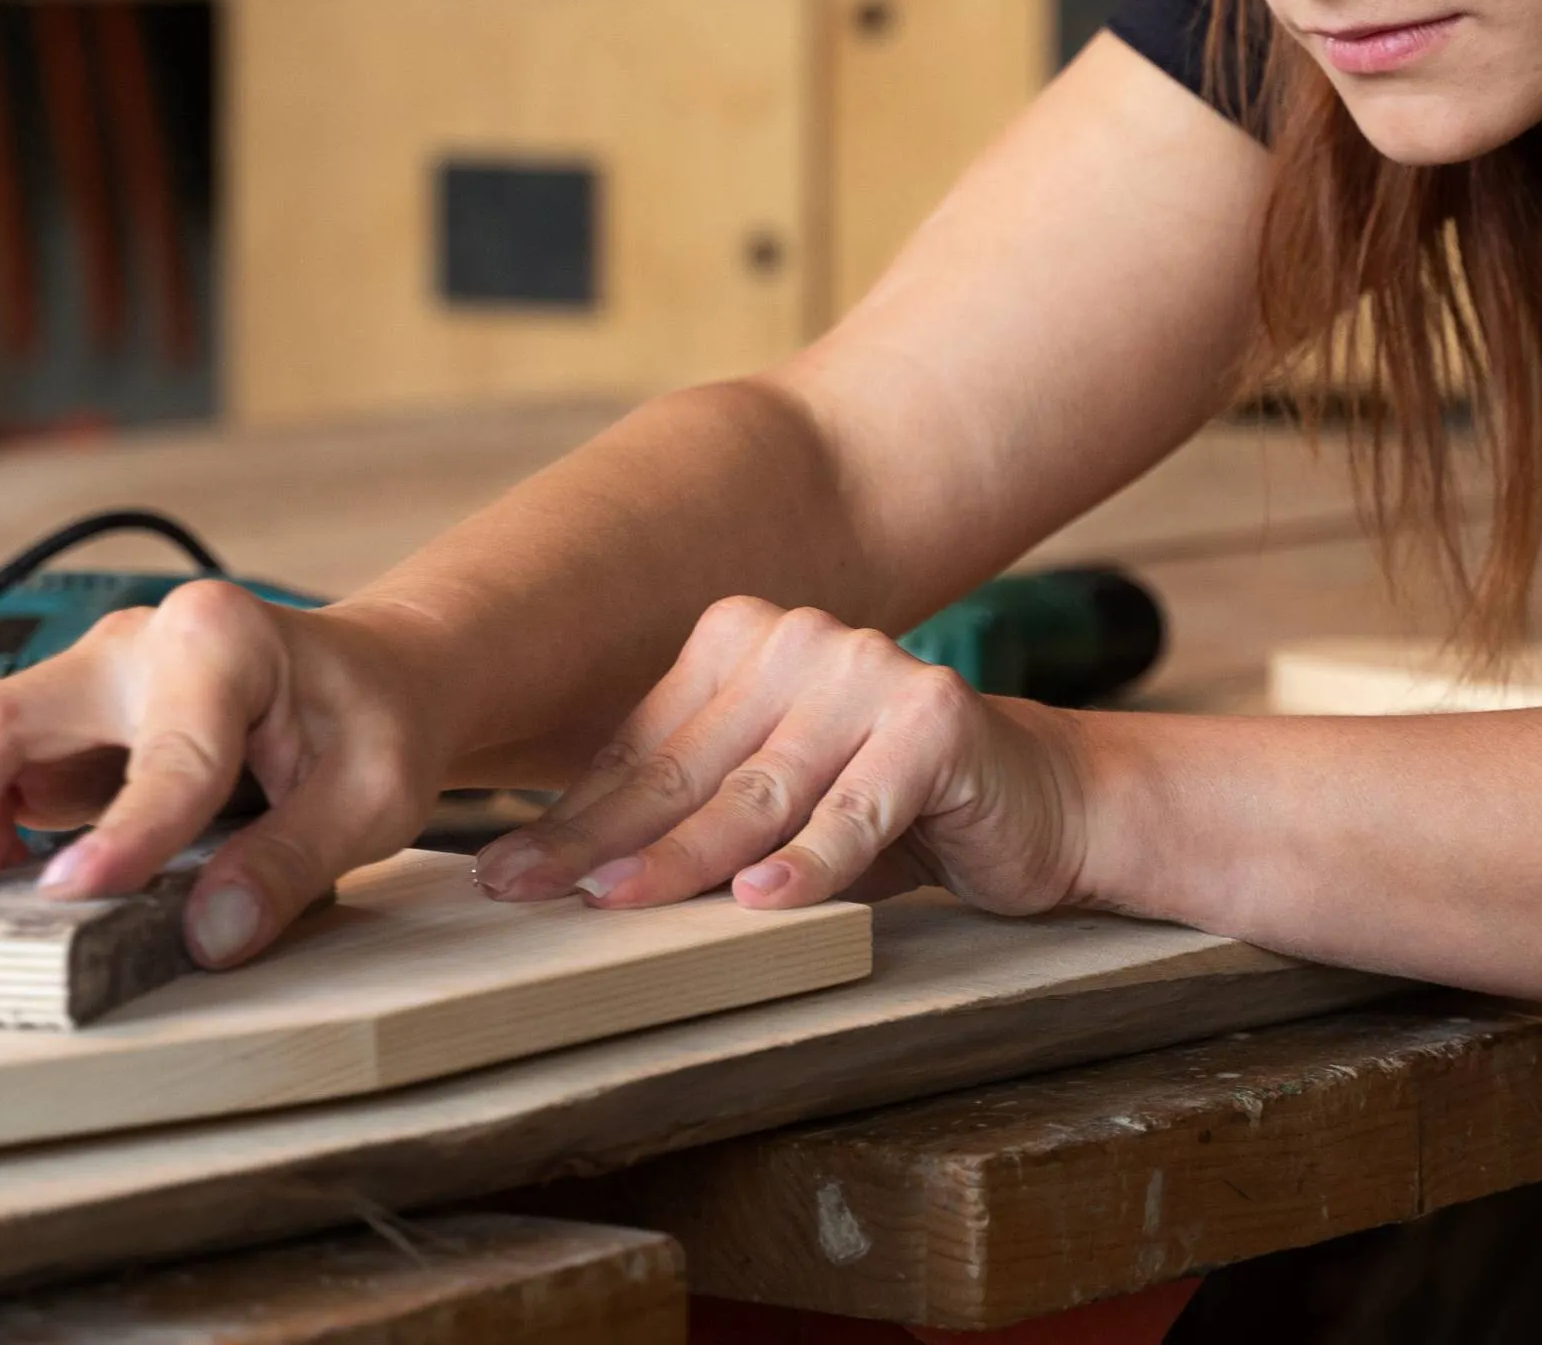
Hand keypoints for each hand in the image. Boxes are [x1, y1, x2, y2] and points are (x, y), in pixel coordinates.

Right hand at [0, 585, 447, 968]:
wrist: (372, 676)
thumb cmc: (375, 721)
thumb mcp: (374, 794)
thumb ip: (295, 862)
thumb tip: (209, 937)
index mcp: (221, 642)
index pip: (166, 754)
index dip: (123, 832)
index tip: (70, 896)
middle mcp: (131, 647)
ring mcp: (85, 682)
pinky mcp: (64, 725)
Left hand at [471, 597, 1091, 915]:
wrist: (1034, 804)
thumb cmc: (883, 811)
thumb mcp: (772, 804)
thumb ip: (691, 808)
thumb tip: (558, 866)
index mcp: (747, 639)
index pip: (645, 744)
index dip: (575, 816)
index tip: (506, 872)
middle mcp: (802, 639)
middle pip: (688, 767)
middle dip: (604, 840)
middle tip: (531, 892)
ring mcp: (870, 669)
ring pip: (760, 790)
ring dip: (685, 857)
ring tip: (618, 903)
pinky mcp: (935, 717)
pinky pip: (857, 809)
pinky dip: (809, 863)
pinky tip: (762, 903)